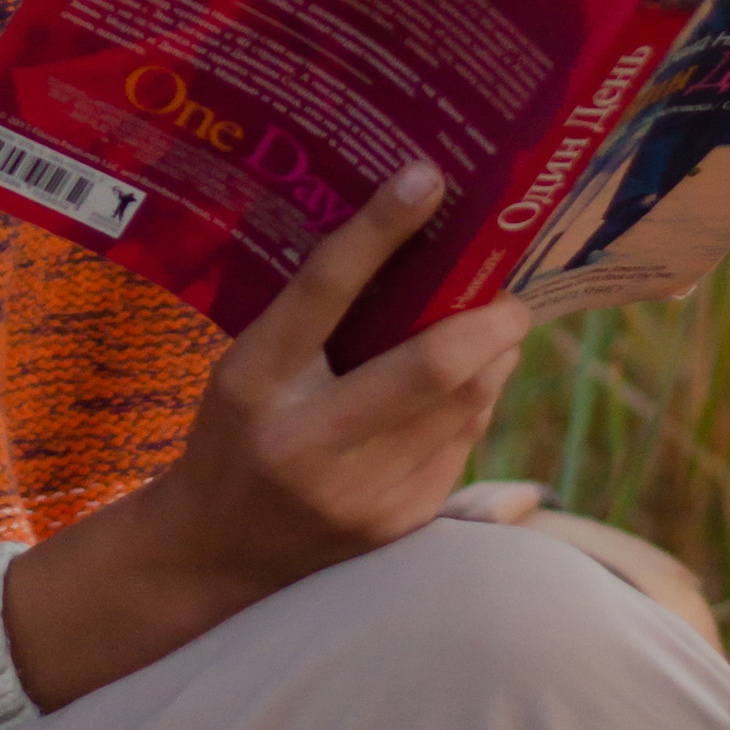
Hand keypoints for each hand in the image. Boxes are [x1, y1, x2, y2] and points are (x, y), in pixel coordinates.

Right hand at [2, 161, 528, 708]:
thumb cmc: (237, 433)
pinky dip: (475, 404)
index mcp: (254, 384)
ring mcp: (360, 494)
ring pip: (465, 406)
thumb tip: (415, 247)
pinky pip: (463, 445)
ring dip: (493, 359)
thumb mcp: (246, 368)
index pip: (322, 291)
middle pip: (430, 366)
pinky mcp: (399, 524)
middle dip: (490, 320)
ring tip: (495, 326)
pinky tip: (467, 386)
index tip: (425, 178)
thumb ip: (315, 322)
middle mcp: (306, 442)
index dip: (378, 230)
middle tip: (511, 292)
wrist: (218, 551)